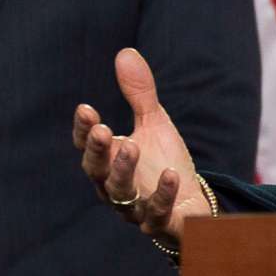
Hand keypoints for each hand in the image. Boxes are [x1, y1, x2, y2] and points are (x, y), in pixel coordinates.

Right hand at [75, 47, 207, 254]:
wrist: (191, 205)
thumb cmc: (164, 162)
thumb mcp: (154, 124)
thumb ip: (139, 94)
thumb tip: (125, 52)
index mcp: (108, 161)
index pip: (87, 146)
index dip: (84, 131)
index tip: (86, 109)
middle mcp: (114, 186)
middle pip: (97, 171)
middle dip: (97, 151)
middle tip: (102, 130)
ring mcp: (135, 208)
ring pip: (121, 193)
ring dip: (124, 170)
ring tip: (132, 145)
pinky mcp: (160, 224)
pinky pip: (156, 213)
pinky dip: (162, 195)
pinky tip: (170, 174)